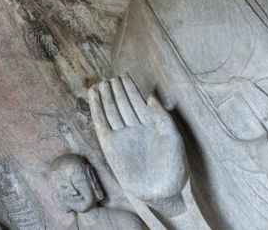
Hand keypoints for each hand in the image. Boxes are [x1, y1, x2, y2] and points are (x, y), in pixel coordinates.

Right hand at [89, 76, 188, 204]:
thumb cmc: (173, 168)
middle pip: (122, 103)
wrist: (161, 192)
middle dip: (117, 90)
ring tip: (100, 84)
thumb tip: (150, 97)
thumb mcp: (173, 138)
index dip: (130, 88)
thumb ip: (162, 117)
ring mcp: (122, 136)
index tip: (123, 76)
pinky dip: (96, 109)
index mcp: (151, 125)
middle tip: (110, 78)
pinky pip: (101, 123)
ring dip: (105, 97)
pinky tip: (93, 98)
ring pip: (111, 111)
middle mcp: (135, 128)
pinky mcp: (110, 145)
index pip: (137, 101)